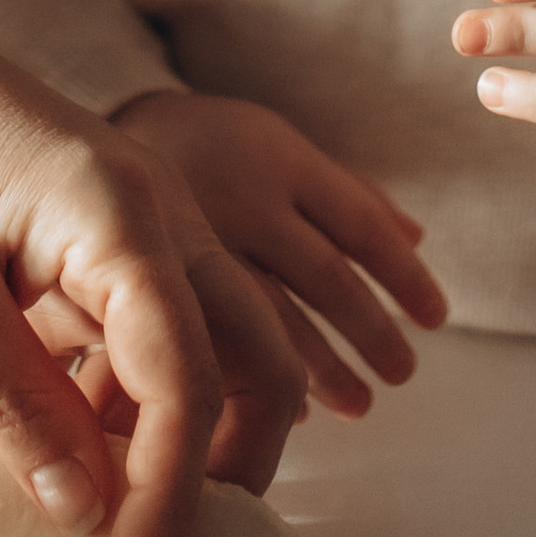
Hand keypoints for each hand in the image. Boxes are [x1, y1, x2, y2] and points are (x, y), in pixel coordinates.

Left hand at [0, 0, 308, 536]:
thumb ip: (15, 406)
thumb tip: (91, 514)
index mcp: (127, 219)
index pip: (193, 381)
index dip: (172, 497)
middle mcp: (156, 220)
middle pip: (248, 364)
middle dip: (217, 474)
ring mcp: (129, 231)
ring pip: (194, 359)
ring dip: (154, 447)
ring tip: (72, 524)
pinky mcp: (87, 248)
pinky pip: (125, 342)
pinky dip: (95, 410)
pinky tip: (16, 457)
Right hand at [113, 93, 446, 413]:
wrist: (100, 128)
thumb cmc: (214, 149)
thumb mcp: (278, 148)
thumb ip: (345, 192)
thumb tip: (416, 239)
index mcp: (282, 161)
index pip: (361, 225)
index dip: (404, 275)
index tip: (435, 317)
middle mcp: (245, 199)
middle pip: (326, 276)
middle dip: (371, 332)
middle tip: (402, 373)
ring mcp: (197, 240)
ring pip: (273, 316)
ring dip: (323, 368)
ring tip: (361, 405)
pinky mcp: (157, 278)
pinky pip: (214, 338)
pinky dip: (256, 374)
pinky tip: (287, 408)